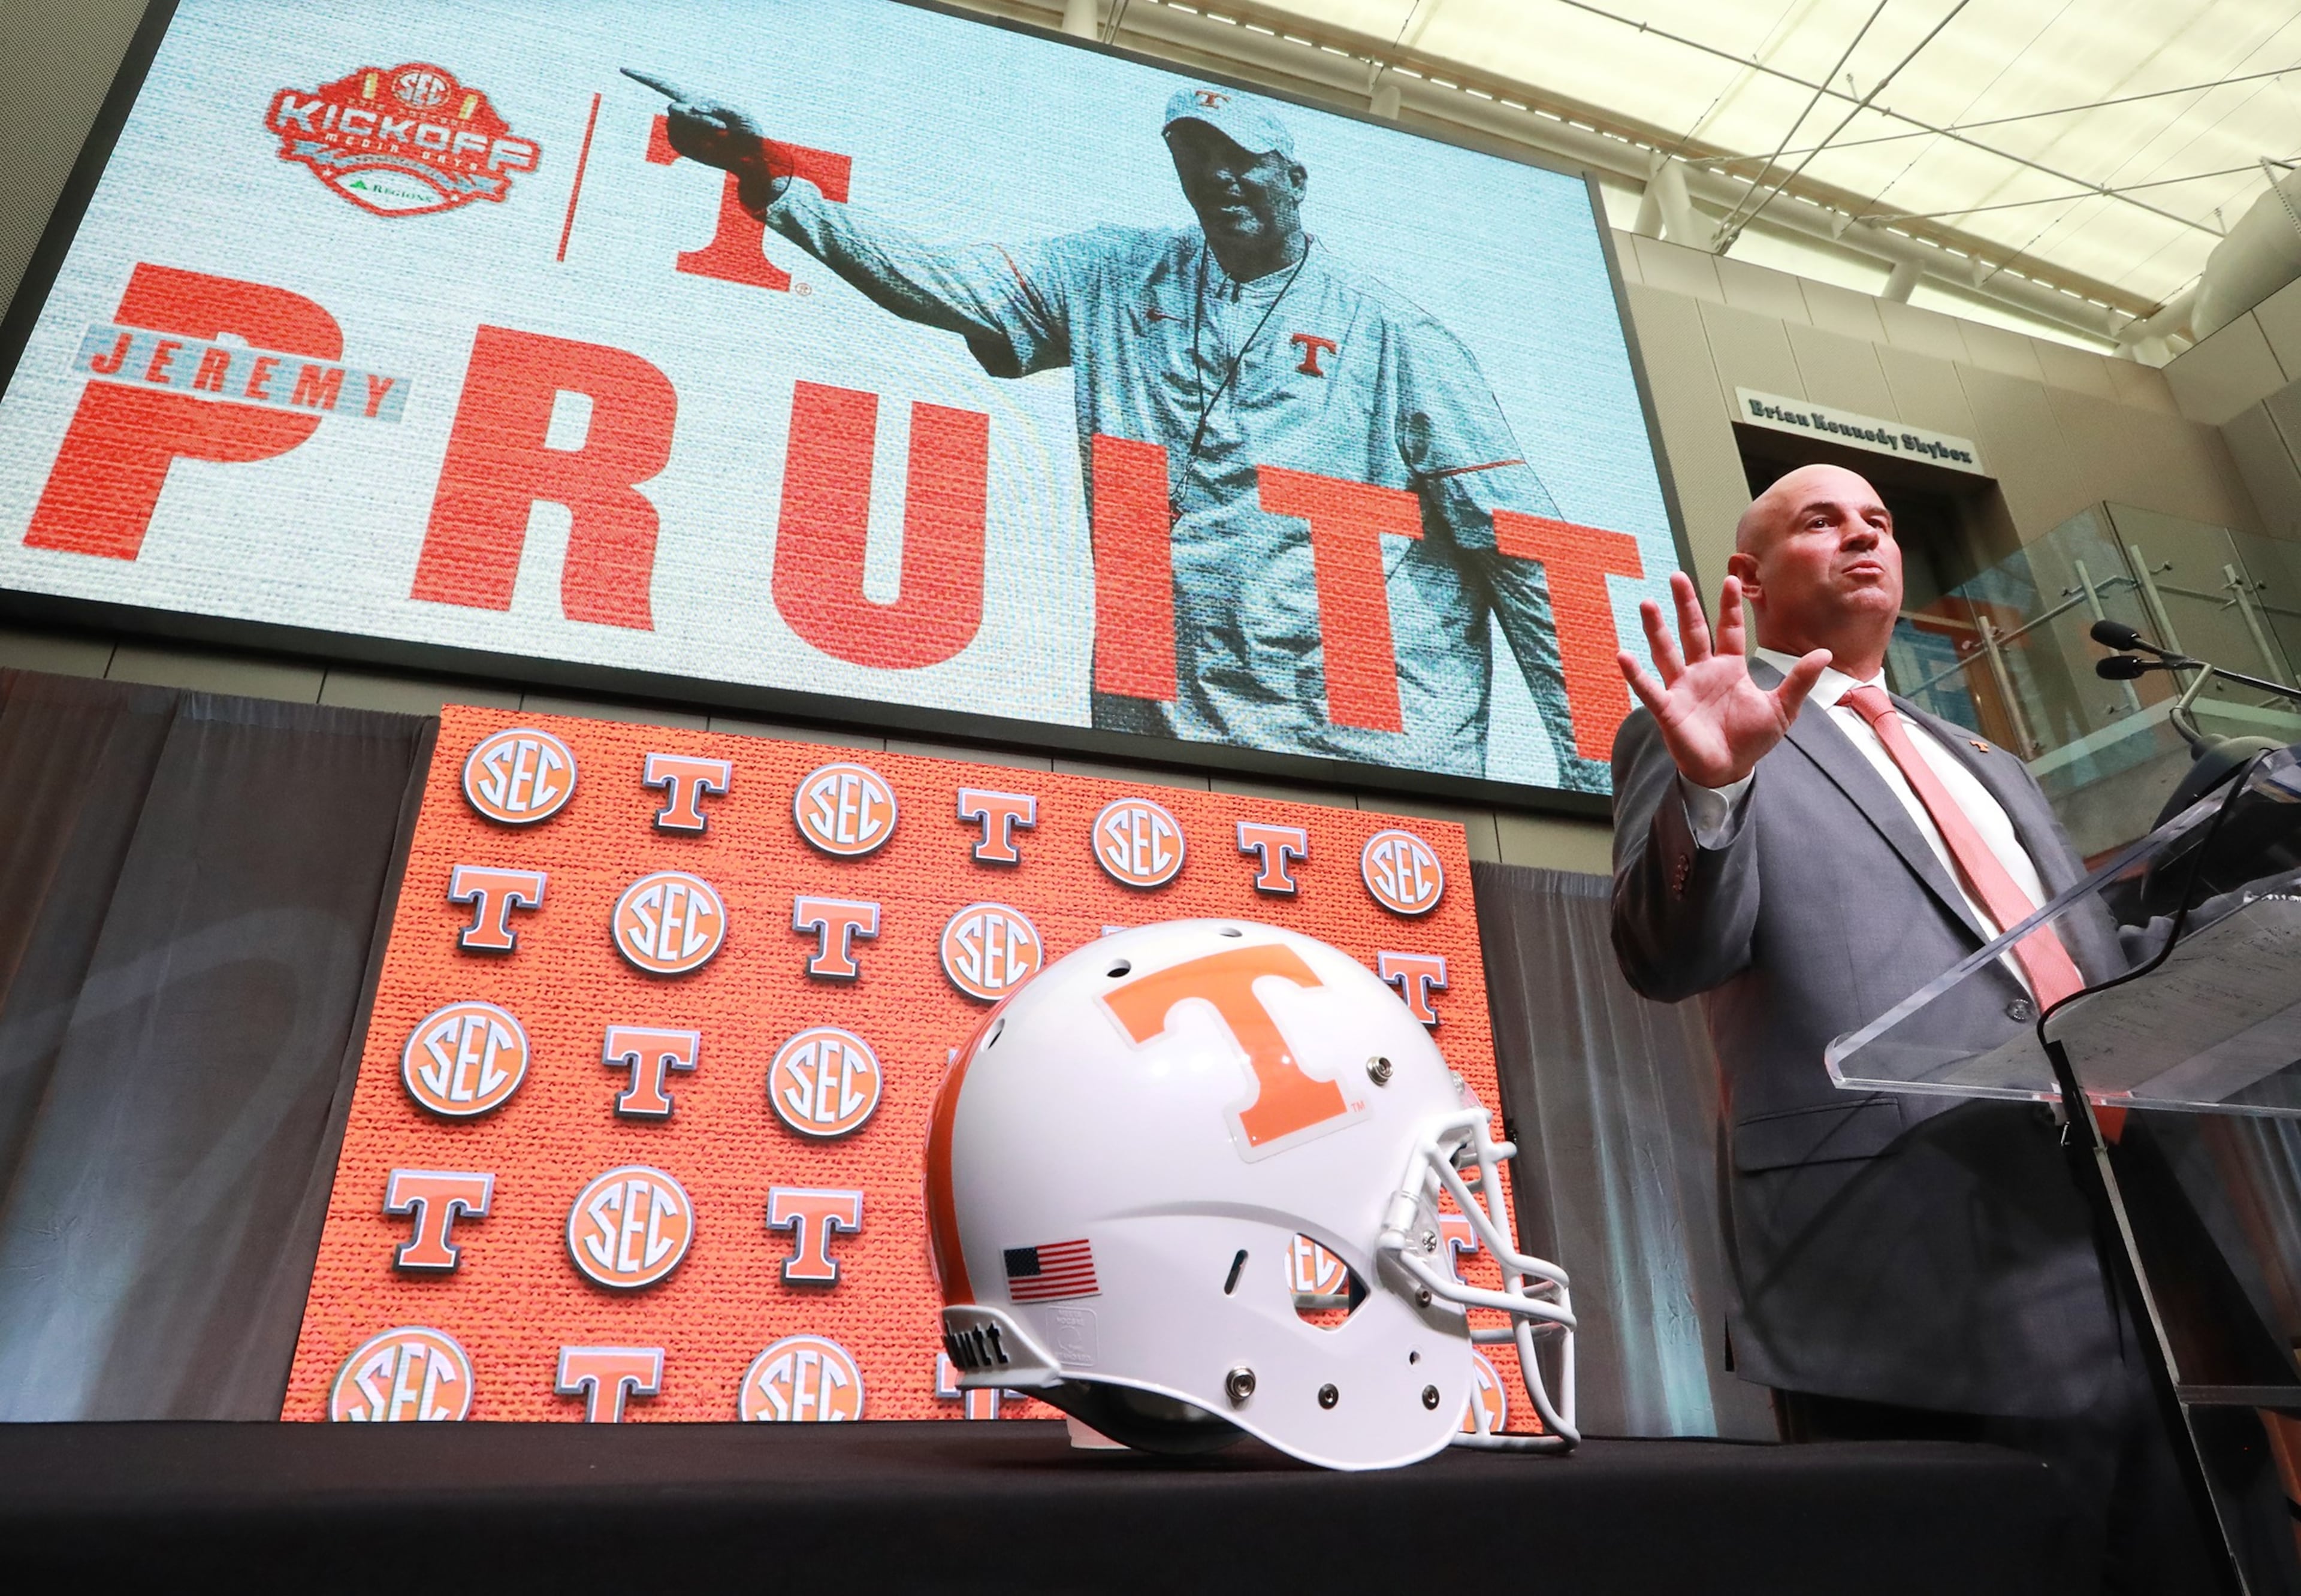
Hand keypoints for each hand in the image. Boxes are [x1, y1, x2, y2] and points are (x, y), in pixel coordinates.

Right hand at [622, 69, 777, 192]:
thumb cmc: (748, 131)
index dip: (644, 78)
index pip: (664, 85)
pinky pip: (682, 142)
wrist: (750, 159)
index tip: (623, 69)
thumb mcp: (739, 114)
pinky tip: (715, 146)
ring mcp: (682, 133)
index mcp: (694, 99)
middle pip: (675, 109)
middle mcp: (685, 114)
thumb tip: (695, 106)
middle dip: (696, 117)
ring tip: (723, 133)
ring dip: (701, 128)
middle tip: (721, 126)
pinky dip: (699, 143)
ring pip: (679, 125)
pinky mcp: (684, 149)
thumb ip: (718, 106)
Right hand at [1617, 571, 1827, 788]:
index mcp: (1729, 668)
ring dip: (1656, 629)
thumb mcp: (1782, 709)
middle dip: (1685, 604)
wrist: (1729, 771)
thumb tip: (1825, 653)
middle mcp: (1702, 672)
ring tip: (1647, 604)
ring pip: (1667, 652)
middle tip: (1677, 576)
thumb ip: (1799, 681)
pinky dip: (1635, 674)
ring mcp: (1682, 689)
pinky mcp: (1668, 709)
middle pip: (1692, 631)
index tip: (1730, 580)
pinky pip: (1648, 688)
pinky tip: (1623, 655)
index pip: (1728, 630)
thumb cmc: (1751, 741)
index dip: (1729, 606)